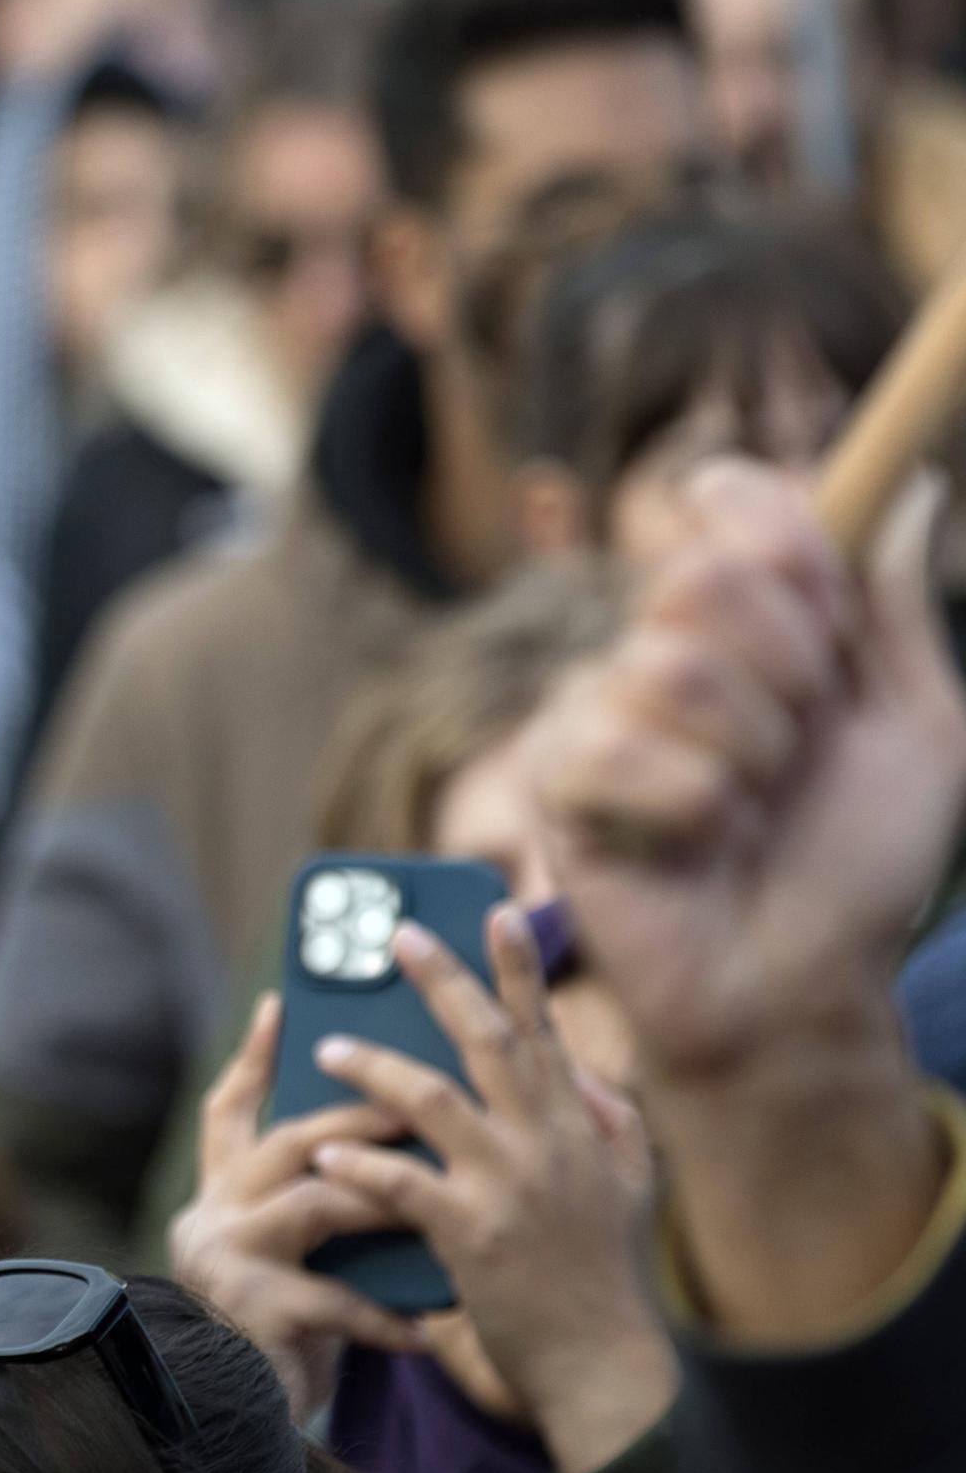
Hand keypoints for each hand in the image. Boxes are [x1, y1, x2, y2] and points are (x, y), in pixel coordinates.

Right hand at [165, 993, 420, 1418]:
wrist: (245, 1426)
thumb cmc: (290, 1334)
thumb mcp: (298, 1255)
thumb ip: (326, 1197)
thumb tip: (398, 1128)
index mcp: (222, 1193)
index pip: (231, 1108)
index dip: (258, 1057)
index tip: (286, 1004)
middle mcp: (211, 1215)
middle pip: (289, 1138)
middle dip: (366, 1116)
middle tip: (434, 1104)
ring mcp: (225, 1260)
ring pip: (318, 1202)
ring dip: (392, 1200)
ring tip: (450, 1202)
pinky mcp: (253, 1312)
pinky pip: (340, 1300)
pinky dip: (394, 1312)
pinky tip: (438, 1321)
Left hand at [307, 911, 677, 1472]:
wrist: (602, 1363)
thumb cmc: (603, 1272)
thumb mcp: (628, 1182)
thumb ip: (605, 1115)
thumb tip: (575, 1059)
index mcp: (577, 1125)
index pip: (544, 1029)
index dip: (519, 968)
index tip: (496, 911)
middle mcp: (548, 1142)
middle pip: (488, 1041)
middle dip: (442, 982)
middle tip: (396, 936)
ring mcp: (511, 1186)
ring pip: (433, 1102)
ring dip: (374, 1070)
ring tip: (327, 1049)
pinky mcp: (473, 1236)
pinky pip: (404, 1184)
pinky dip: (360, 1164)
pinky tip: (323, 1153)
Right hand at [532, 462, 964, 1339]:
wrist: (798, 988)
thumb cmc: (856, 871)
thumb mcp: (917, 730)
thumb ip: (896, 611)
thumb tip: (910, 485)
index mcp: (749, 625)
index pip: (733, 504)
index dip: (785, 534)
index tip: (831, 611)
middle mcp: (662, 651)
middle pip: (701, 574)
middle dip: (789, 668)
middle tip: (801, 746)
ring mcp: (597, 711)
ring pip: (672, 670)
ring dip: (750, 757)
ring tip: (749, 815)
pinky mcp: (554, 780)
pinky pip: (621, 750)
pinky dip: (693, 808)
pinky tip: (694, 851)